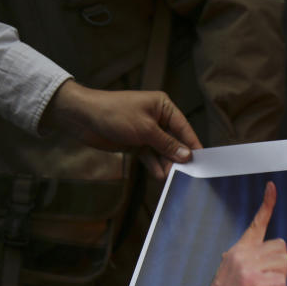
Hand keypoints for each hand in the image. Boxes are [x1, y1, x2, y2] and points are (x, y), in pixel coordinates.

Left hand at [39, 79, 202, 177]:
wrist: (83, 117)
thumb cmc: (115, 114)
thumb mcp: (145, 130)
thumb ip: (167, 144)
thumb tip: (187, 155)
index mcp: (163, 107)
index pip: (184, 127)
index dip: (192, 144)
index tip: (202, 161)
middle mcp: (157, 118)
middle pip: (174, 141)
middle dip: (178, 157)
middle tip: (185, 174)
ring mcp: (146, 132)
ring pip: (162, 151)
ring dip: (166, 164)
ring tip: (170, 178)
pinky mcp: (136, 143)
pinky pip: (150, 156)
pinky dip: (154, 165)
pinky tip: (159, 176)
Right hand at [185, 182, 286, 285]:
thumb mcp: (234, 274)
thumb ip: (249, 262)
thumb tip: (266, 261)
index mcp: (238, 250)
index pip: (256, 223)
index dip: (267, 204)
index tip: (272, 187)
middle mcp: (241, 254)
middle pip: (282, 248)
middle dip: (281, 268)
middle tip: (266, 283)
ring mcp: (246, 267)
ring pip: (285, 264)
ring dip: (280, 282)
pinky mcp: (252, 282)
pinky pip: (281, 282)